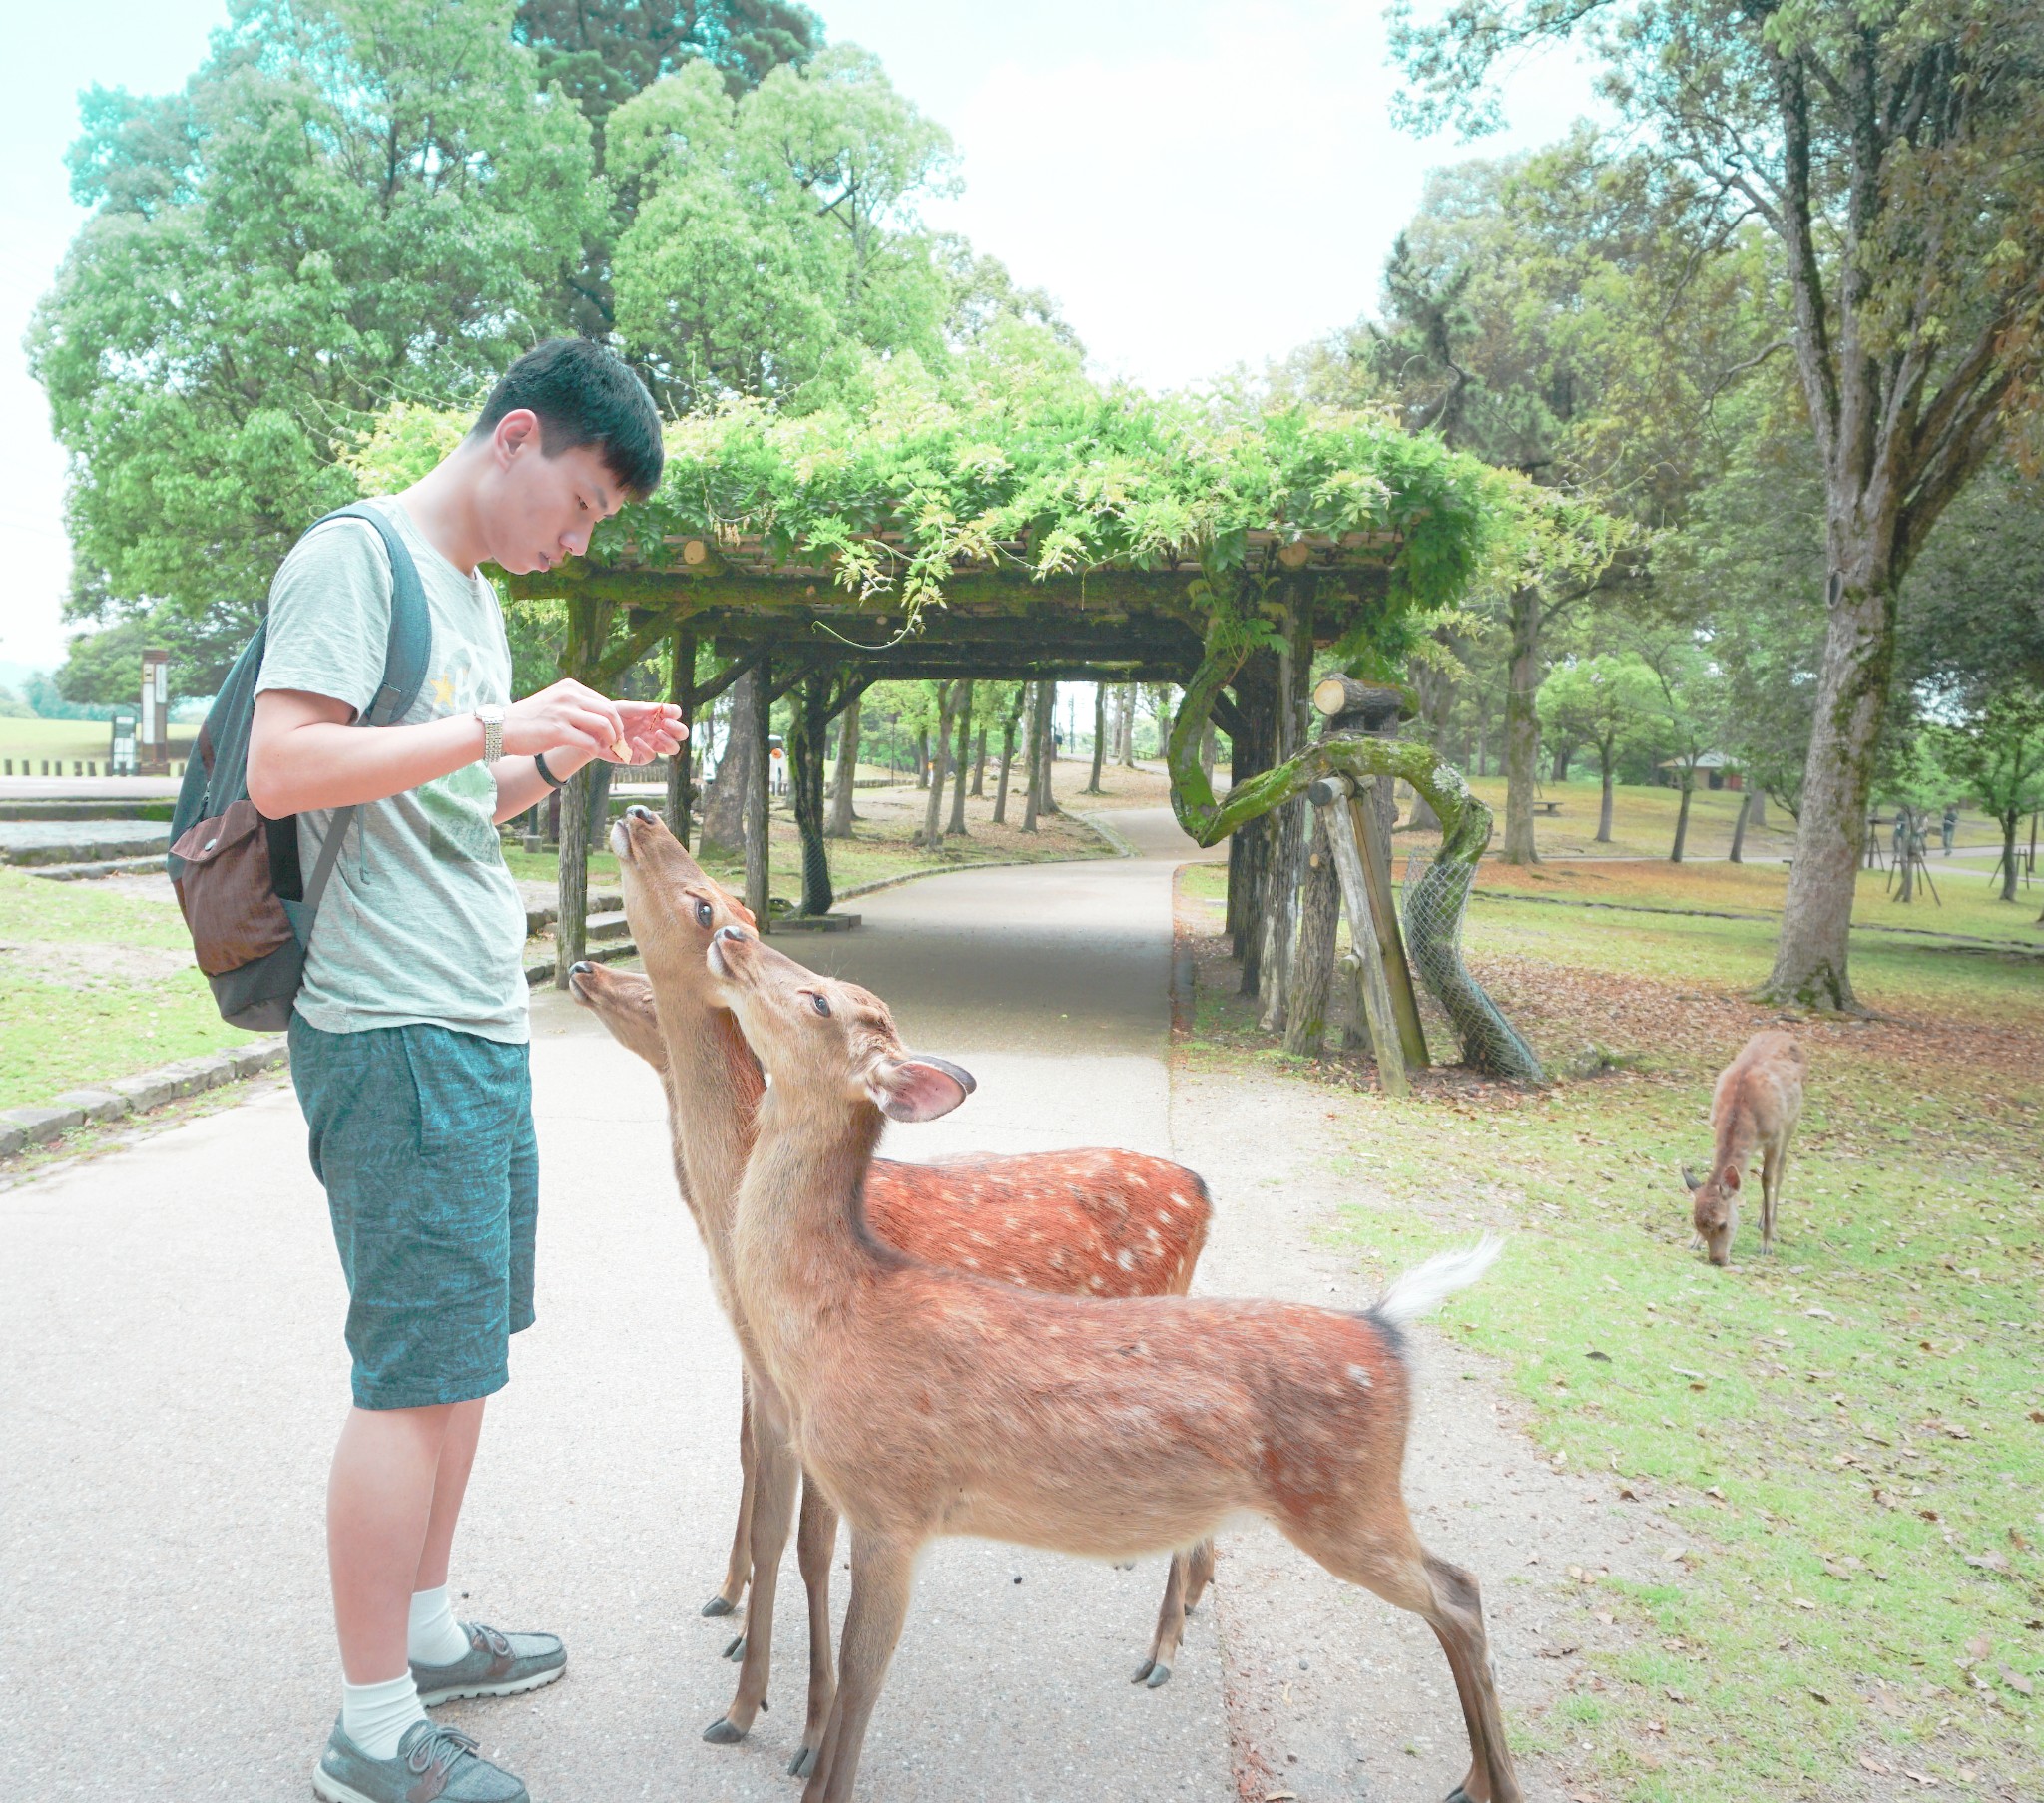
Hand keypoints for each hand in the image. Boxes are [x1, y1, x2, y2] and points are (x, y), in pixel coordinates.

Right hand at [504, 679, 629, 759]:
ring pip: (603, 726)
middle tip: (617, 743)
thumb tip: (602, 718)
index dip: (615, 720)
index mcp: (570, 687)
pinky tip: (592, 753)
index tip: (614, 733)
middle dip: (618, 730)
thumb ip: (576, 705)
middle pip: (609, 712)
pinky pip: (588, 742)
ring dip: (610, 740)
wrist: (501, 728)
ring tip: (606, 748)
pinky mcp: (557, 731)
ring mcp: (563, 712)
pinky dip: (595, 750)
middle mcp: (568, 696)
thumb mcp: (555, 702)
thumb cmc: (529, 719)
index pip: (605, 702)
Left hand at [605, 701, 687, 766]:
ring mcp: (651, 745)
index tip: (665, 712)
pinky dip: (647, 749)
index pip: (674, 714)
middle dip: (678, 729)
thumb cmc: (610, 717)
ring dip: (669, 741)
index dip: (674, 713)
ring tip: (657, 734)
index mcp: (656, 717)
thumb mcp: (624, 708)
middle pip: (681, 733)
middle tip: (665, 724)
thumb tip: (660, 708)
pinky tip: (636, 741)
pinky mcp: (640, 757)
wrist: (594, 732)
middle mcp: (657, 731)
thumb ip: (642, 708)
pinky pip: (652, 757)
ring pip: (673, 749)